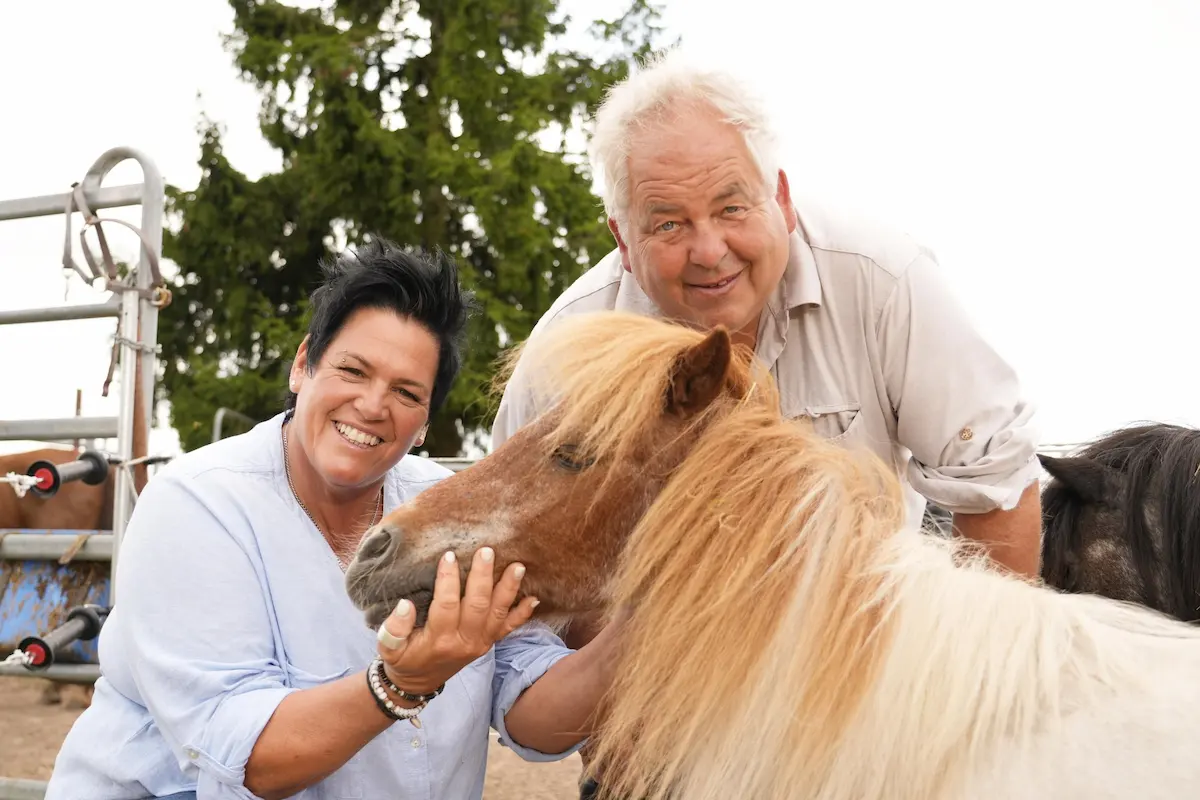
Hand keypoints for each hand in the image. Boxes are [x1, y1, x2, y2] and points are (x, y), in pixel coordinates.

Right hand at [375, 546, 537, 693]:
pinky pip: (509, 628)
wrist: (418, 684)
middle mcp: (464, 641)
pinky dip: (522, 614)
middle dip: (483, 577)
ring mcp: (480, 642)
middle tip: (487, 551)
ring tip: (518, 567)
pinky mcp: (488, 643)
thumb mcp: (389, 647)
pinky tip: (534, 598)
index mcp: (439, 640)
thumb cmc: (403, 660)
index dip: (448, 580)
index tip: (449, 555)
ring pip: (498, 613)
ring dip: (508, 589)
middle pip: (478, 605)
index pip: (447, 605)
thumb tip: (405, 604)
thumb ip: (394, 627)